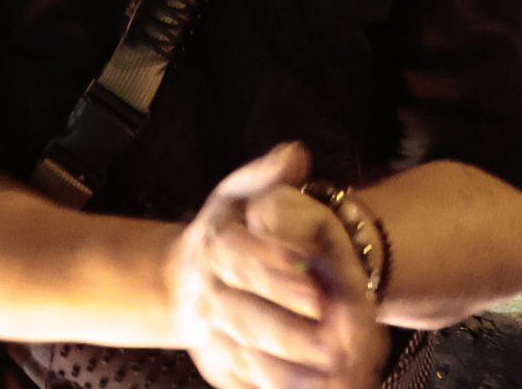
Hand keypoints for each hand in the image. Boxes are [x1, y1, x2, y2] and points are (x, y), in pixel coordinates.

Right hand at [168, 143, 387, 388]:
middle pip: (246, 318)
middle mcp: (207, 294)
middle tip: (337, 343)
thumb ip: (268, 176)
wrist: (184, 284)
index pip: (242, 261)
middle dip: (291, 333)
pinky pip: (244, 384)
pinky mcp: (217, 366)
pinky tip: (312, 387)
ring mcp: (209, 335)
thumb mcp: (239, 195)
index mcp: (214, 247)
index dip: (278, 275)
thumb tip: (296, 154)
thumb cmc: (225, 232)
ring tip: (333, 373)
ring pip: (246, 357)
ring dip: (288, 371)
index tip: (316, 289)